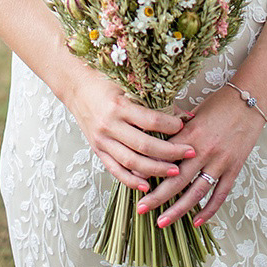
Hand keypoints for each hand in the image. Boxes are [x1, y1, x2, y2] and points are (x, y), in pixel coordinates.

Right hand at [67, 69, 196, 192]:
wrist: (76, 86)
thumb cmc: (104, 81)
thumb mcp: (129, 85)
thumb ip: (156, 100)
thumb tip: (186, 115)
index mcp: (118, 106)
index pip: (150, 120)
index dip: (170, 125)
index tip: (183, 126)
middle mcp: (109, 125)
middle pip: (144, 145)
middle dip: (170, 152)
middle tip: (190, 152)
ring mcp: (102, 140)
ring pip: (131, 162)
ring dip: (155, 169)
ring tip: (175, 171)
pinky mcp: (98, 150)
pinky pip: (115, 170)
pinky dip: (131, 181)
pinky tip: (147, 185)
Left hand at [134, 86, 265, 227]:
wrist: (250, 100)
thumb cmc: (220, 103)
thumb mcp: (193, 112)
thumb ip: (176, 129)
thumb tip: (154, 139)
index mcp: (190, 133)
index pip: (164, 156)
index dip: (148, 169)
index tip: (132, 180)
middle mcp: (204, 150)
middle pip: (177, 180)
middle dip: (157, 197)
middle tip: (141, 209)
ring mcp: (220, 162)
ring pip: (196, 192)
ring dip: (178, 210)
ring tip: (162, 222)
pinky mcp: (234, 168)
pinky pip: (220, 194)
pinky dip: (208, 210)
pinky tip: (196, 222)